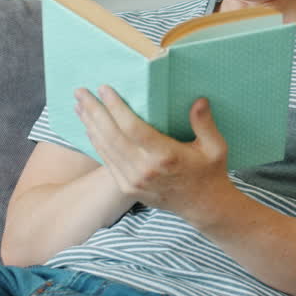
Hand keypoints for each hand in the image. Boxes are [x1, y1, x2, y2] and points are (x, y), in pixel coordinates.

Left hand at [74, 85, 232, 218]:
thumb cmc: (210, 172)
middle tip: (81, 93)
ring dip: (90, 125)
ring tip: (79, 105)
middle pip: (112, 136)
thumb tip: (199, 100)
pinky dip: (96, 142)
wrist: (203, 206)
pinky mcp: (128, 187)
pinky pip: (107, 161)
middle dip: (94, 112)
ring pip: (105, 148)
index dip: (116, 107)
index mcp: (165, 157)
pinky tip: (89, 128)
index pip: (133, 128)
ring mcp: (133, 181)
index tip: (105, 89)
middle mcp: (145, 170)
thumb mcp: (216, 147)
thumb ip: (205, 123)